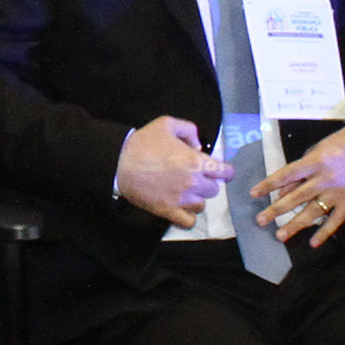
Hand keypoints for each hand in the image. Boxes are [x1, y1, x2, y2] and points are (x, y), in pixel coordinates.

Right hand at [115, 117, 230, 226]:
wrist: (119, 163)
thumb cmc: (143, 143)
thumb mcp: (167, 123)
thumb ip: (189, 130)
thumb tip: (198, 146)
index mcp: (195, 161)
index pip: (224, 172)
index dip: (225, 171)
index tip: (220, 171)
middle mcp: (193, 182)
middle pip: (213, 190)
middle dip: (207, 183)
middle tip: (195, 178)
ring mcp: (181, 199)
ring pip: (202, 206)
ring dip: (197, 199)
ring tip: (186, 193)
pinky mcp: (169, 211)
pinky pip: (189, 221)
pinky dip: (188, 217)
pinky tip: (182, 209)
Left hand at [250, 126, 344, 249]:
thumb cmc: (343, 143)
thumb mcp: (319, 149)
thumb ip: (303, 169)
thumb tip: (285, 189)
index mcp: (315, 162)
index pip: (286, 175)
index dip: (269, 184)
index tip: (254, 194)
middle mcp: (324, 179)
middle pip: (296, 197)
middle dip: (276, 210)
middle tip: (261, 220)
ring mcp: (337, 192)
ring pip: (312, 212)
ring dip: (295, 225)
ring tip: (280, 235)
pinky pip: (335, 220)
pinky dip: (324, 232)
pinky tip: (313, 243)